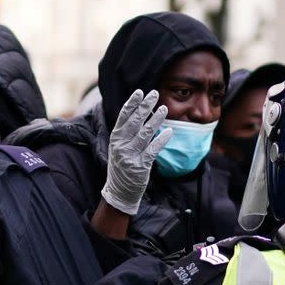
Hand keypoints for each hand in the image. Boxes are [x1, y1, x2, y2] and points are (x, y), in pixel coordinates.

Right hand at [101, 89, 171, 214]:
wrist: (119, 192)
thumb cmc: (121, 167)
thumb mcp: (118, 147)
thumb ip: (126, 132)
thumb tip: (138, 112)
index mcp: (115, 138)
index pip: (123, 117)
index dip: (132, 104)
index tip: (140, 92)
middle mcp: (121, 145)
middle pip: (135, 122)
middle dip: (145, 106)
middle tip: (155, 94)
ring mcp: (130, 156)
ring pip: (145, 134)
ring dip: (155, 120)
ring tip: (164, 109)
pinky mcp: (140, 167)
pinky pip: (153, 150)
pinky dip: (161, 140)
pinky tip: (169, 131)